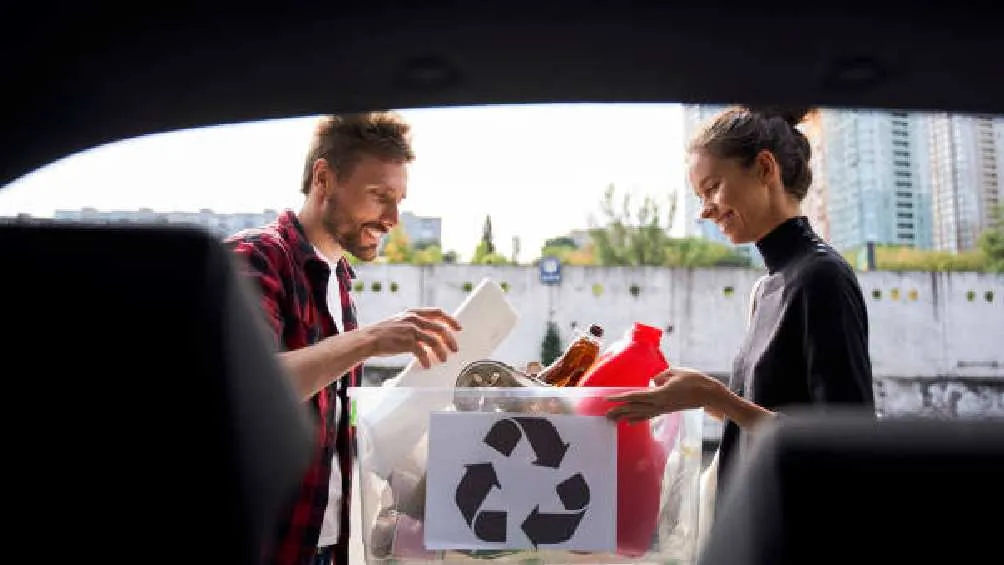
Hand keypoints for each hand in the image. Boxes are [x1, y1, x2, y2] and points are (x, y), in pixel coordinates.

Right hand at [362, 308, 461, 368]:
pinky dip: (427, 360)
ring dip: (441, 352)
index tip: (458, 328)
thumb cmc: (383, 334)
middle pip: (440, 328)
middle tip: (454, 349)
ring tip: (443, 359)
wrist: (368, 339)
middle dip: (450, 340)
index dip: (450, 319)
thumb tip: (431, 335)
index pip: (438, 312)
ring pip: (434, 341)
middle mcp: (413, 319)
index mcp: (413, 313)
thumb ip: (415, 325)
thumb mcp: (400, 323)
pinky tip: (427, 365)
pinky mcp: (406, 342)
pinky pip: (422, 352)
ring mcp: (410, 330)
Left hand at [605, 367, 725, 422]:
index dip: (620, 398)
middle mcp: (660, 404)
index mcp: (660, 394)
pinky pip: (649, 415)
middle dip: (620, 411)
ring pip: (641, 414)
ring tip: (613, 420)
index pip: (635, 396)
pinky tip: (630, 422)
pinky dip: (638, 418)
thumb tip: (653, 381)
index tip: (607, 400)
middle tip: (605, 415)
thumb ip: (660, 376)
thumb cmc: (694, 380)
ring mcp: (664, 408)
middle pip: (635, 408)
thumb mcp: (675, 372)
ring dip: (626, 416)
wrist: (710, 394)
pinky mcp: (667, 410)